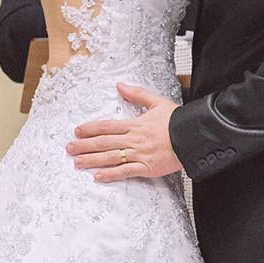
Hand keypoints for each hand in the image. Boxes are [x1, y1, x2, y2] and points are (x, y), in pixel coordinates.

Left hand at [67, 85, 181, 180]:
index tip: (77, 132)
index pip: (107, 126)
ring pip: (111, 157)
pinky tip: (99, 177)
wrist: (194, 136)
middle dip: (84, 145)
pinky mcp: (147, 167)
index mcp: (135, 124)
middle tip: (69, 148)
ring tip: (77, 163)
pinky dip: (111, 175)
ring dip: (92, 160)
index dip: (90, 129)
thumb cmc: (178, 121)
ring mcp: (140, 154)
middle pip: (104, 142)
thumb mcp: (157, 102)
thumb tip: (120, 85)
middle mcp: (134, 139)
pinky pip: (126, 171)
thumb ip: (137, 94)